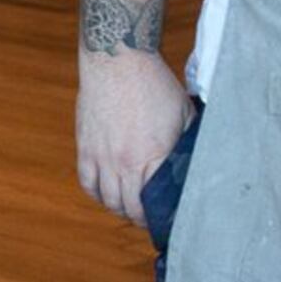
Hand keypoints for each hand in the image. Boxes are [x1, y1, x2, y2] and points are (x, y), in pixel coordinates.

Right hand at [77, 47, 194, 228]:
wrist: (118, 62)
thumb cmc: (154, 84)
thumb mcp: (183, 113)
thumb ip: (187, 142)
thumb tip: (195, 160)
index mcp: (155, 156)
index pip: (155, 202)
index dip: (161, 216)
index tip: (166, 219)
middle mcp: (126, 162)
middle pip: (130, 208)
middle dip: (140, 219)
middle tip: (148, 219)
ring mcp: (103, 157)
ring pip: (108, 200)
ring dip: (119, 208)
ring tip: (128, 208)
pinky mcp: (86, 148)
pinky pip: (87, 183)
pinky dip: (97, 194)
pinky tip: (106, 193)